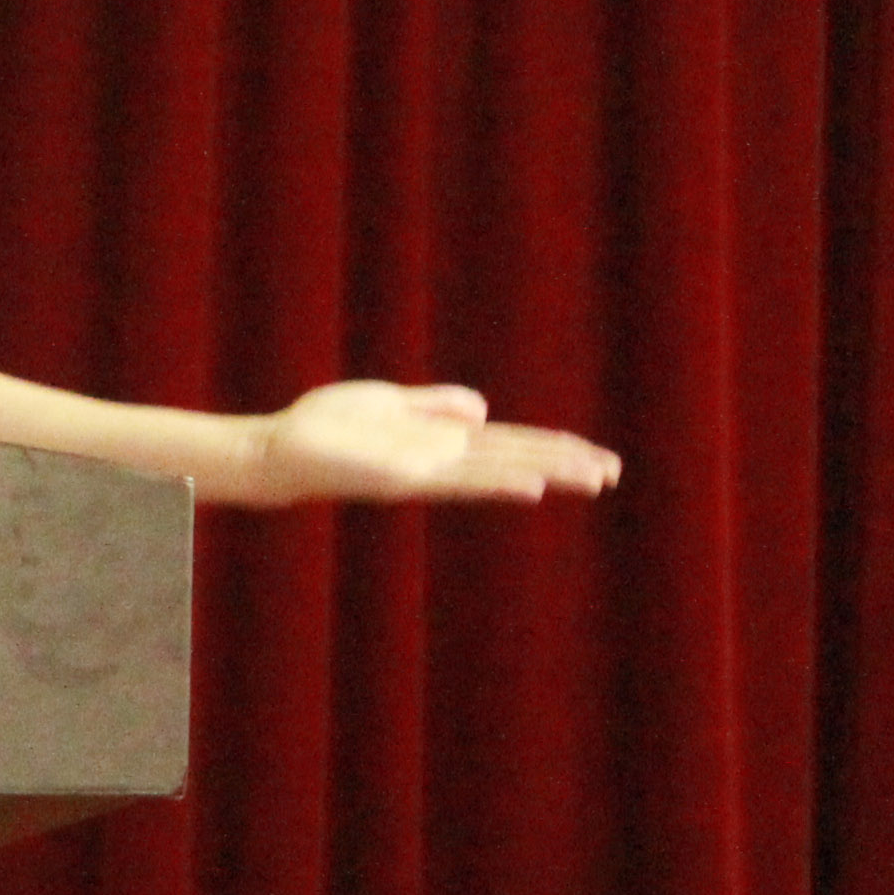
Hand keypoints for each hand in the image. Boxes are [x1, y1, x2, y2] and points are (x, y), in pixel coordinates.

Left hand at [252, 379, 623, 505]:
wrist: (280, 451)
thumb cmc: (328, 429)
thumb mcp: (389, 406)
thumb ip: (436, 407)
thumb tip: (486, 411)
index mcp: (442, 445)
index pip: (511, 447)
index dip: (555, 451)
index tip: (600, 461)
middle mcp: (441, 463)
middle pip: (515, 461)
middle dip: (563, 466)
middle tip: (613, 474)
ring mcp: (426, 472)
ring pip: (498, 472)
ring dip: (545, 474)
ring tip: (590, 478)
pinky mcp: (404, 478)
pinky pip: (459, 481)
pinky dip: (497, 482)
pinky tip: (531, 488)